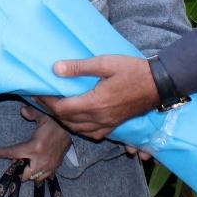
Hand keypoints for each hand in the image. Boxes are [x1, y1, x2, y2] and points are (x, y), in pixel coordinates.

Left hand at [0, 105, 70, 180]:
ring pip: (34, 177)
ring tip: (26, 162)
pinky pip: (44, 177)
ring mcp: (49, 166)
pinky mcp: (56, 167)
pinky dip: (38, 174)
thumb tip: (22, 110)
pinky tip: (36, 165)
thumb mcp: (43, 115)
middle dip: (18, 170)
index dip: (2, 153)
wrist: (73, 130)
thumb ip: (30, 113)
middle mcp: (41, 160)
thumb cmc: (56, 122)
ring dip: (28, 172)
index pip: (14, 153)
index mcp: (35, 147)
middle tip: (16, 160)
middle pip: (24, 174)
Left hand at [38, 55, 159, 140]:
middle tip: (43, 99)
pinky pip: (92, 133)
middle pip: (67, 120)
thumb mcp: (105, 63)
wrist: (158, 84)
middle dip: (52, 110)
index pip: (63, 108)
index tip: (38, 93)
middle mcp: (100, 118)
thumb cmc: (132, 70)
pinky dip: (79, 128)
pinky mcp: (114, 126)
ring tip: (56, 107)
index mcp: (95, 103)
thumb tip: (55, 68)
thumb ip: (79, 67)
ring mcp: (108, 124)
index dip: (47, 102)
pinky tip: (76, 119)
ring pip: (78, 129)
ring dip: (64, 120)